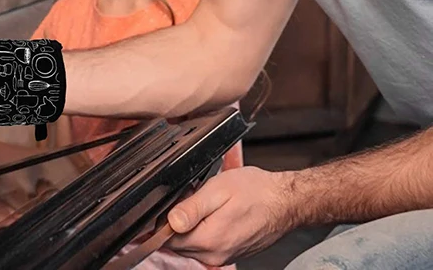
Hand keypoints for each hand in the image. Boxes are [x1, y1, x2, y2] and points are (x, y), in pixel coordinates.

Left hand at [165, 166, 293, 265]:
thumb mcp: (218, 190)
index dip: (161, 220)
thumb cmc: (257, 192)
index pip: (168, 239)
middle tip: (189, 196)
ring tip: (203, 201)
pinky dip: (201, 228)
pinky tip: (212, 211)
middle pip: (177, 242)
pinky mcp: (229, 252)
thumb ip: (192, 208)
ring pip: (190, 243)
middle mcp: (215, 255)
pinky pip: (205, 243)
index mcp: (210, 240)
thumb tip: (170, 221)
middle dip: (174, 220)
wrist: (285, 202)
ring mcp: (223, 256)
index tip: (167, 203)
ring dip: (188, 224)